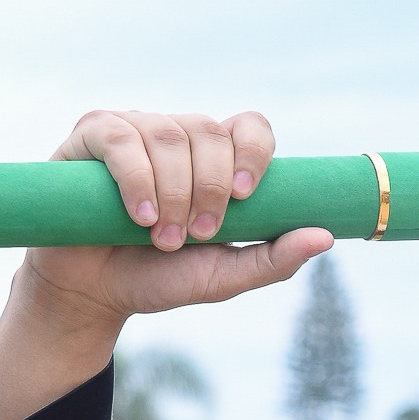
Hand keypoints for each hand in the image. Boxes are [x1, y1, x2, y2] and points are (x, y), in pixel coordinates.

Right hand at [22, 107, 330, 327]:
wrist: (93, 293)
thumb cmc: (159, 278)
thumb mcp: (223, 277)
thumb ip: (273, 260)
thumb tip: (325, 236)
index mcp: (214, 159)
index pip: (250, 126)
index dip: (254, 151)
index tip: (245, 195)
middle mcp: (178, 135)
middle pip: (210, 131)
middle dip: (209, 188)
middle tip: (198, 235)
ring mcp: (136, 129)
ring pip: (168, 136)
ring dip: (172, 193)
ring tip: (162, 239)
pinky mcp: (93, 134)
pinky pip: (121, 138)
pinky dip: (136, 180)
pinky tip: (140, 217)